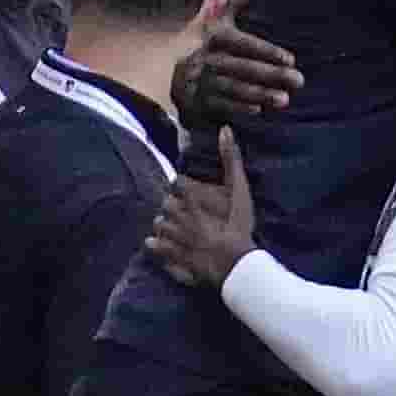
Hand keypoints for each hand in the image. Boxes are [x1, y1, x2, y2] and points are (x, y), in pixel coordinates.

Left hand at [146, 126, 257, 288]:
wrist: (235, 267)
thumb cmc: (239, 228)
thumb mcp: (240, 192)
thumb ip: (231, 161)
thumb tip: (225, 129)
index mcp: (190, 198)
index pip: (177, 183)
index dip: (183, 188)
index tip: (190, 193)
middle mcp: (176, 216)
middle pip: (165, 204)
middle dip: (172, 207)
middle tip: (185, 213)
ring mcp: (171, 238)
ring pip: (158, 225)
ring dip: (165, 226)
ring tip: (175, 230)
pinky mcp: (169, 258)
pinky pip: (154, 248)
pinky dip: (157, 246)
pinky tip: (164, 247)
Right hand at [173, 0, 302, 128]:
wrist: (176, 77)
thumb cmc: (206, 46)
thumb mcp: (212, 22)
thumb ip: (227, 5)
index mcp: (214, 38)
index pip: (243, 44)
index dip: (266, 51)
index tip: (290, 59)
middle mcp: (207, 59)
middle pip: (242, 67)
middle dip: (271, 74)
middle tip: (298, 80)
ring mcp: (203, 82)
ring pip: (234, 88)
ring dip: (260, 94)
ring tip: (284, 99)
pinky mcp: (200, 101)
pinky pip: (221, 105)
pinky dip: (238, 108)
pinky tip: (258, 110)